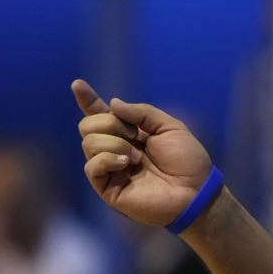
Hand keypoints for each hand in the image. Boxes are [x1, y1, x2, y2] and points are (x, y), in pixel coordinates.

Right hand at [72, 79, 212, 226]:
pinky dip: (108, 158)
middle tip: (135, 135)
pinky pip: (91, 166)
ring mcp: (110, 168)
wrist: (195, 190)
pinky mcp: (107, 188)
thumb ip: (142, 113)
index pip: (102, 114)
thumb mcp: (169, 127)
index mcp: (130, 133)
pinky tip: (127, 163)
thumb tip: (111, 104)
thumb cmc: (187, 160)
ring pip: (88, 143)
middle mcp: (115, 148)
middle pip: (88, 125)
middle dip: (110, 123)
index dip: (88, 100)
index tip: (77, 84)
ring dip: (115, 143)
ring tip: (137, 157)